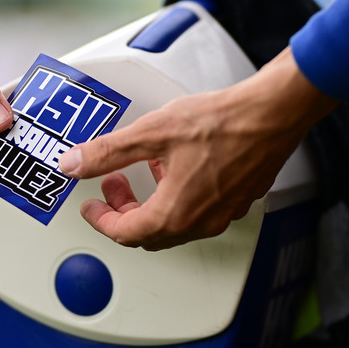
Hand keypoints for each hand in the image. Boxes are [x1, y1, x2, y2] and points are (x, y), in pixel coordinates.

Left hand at [58, 48, 337, 249]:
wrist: (273, 113)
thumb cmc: (223, 123)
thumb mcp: (151, 132)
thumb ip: (108, 152)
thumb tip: (75, 164)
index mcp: (175, 214)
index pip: (124, 232)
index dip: (100, 219)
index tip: (90, 205)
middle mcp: (201, 223)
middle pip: (149, 234)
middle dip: (124, 211)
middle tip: (113, 185)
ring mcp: (223, 214)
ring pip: (175, 224)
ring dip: (151, 202)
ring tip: (144, 169)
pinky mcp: (238, 200)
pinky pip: (199, 210)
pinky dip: (178, 195)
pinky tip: (176, 165)